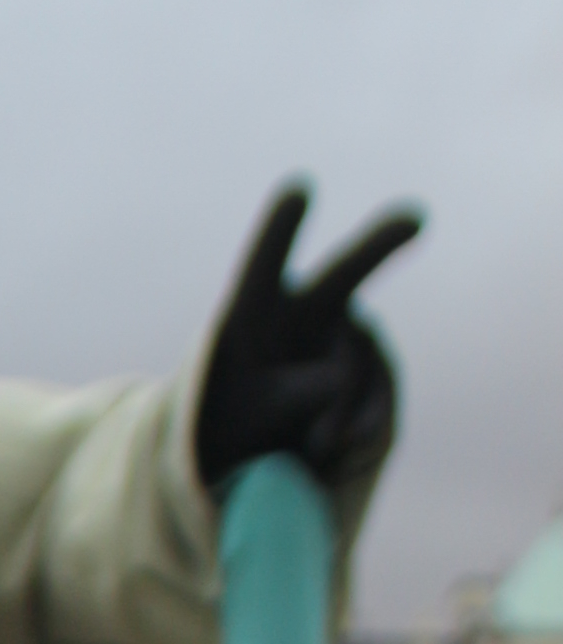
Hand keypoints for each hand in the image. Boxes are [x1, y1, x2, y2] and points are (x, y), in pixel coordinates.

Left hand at [193, 184, 422, 494]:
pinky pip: (378, 396)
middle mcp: (304, 311)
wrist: (257, 454)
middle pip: (341, 275)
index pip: (261, 268)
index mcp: (252, 310)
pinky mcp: (374, 373)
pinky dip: (362, 428)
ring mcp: (346, 338)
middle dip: (379, 246)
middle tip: (415, 219)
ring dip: (335, 413)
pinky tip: (339, 448)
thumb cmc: (229, 423)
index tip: (299, 188)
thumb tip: (337, 379)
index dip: (280, 231)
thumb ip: (282, 396)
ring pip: (355, 366)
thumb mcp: (242, 419)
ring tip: (311, 447)